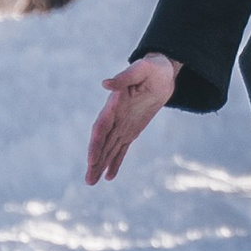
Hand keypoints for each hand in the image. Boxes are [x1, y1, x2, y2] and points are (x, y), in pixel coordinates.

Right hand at [87, 55, 176, 184]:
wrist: (162, 72)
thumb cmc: (153, 68)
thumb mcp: (142, 69)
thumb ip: (124, 77)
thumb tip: (105, 84)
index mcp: (115, 103)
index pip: (102, 126)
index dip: (96, 143)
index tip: (91, 160)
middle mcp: (115, 116)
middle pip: (101, 142)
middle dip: (94, 160)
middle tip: (88, 181)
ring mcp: (122, 124)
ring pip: (108, 148)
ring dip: (100, 165)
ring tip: (91, 182)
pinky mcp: (131, 129)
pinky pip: (121, 148)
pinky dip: (115, 162)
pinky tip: (108, 176)